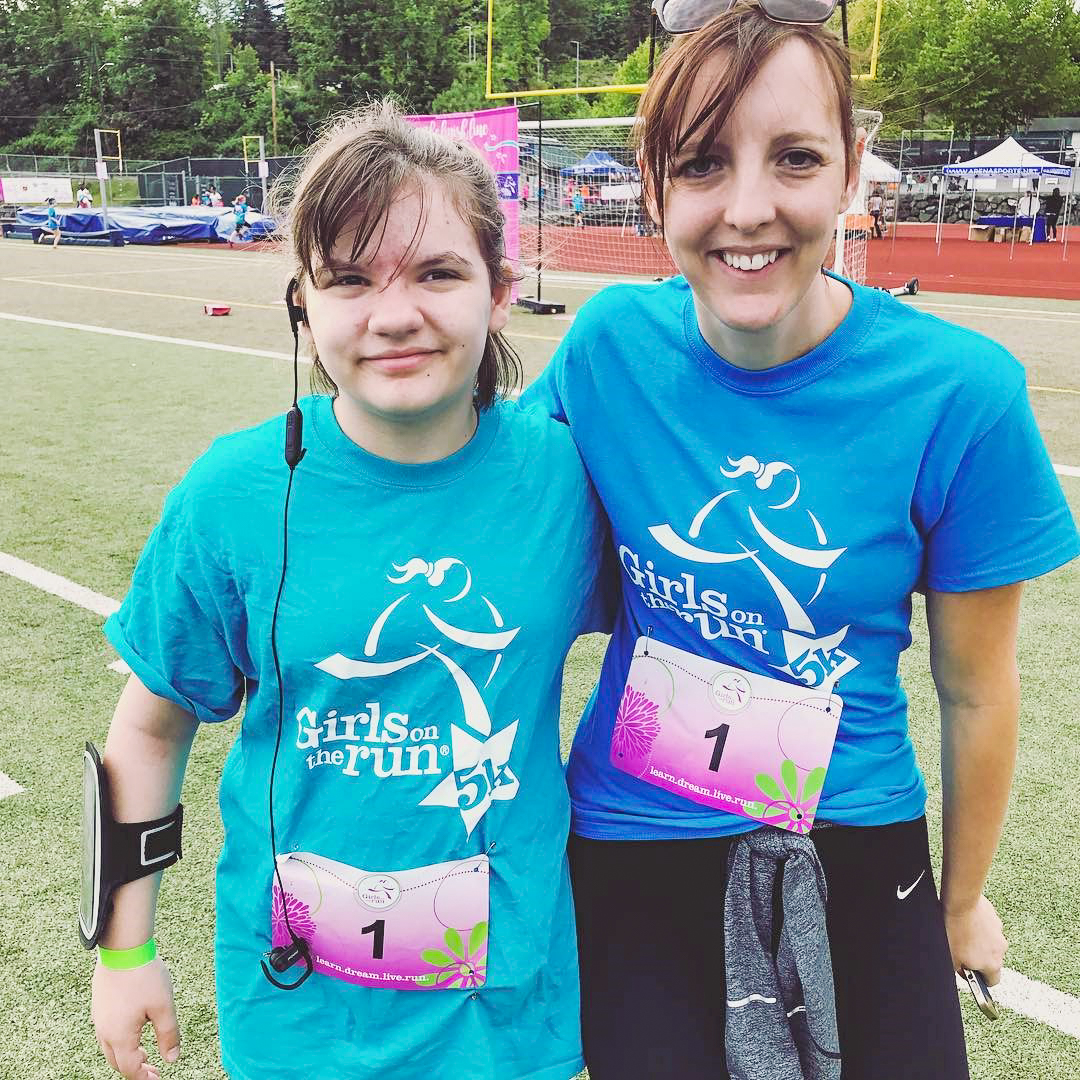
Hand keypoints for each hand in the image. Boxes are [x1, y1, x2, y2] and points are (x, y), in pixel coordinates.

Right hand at [92, 957, 179, 1078]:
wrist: (123, 948)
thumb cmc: (144, 976)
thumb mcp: (163, 1006)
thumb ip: (169, 1035)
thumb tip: (172, 1058)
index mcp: (119, 1037)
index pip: (130, 1068)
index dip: (144, 1077)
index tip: (158, 1078)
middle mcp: (104, 1032)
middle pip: (117, 1062)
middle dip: (135, 1068)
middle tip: (153, 1069)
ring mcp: (99, 1019)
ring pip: (110, 1048)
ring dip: (127, 1054)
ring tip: (146, 1052)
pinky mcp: (100, 1006)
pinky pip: (107, 1033)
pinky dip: (120, 1040)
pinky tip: (135, 1030)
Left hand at [944, 894, 1006, 985]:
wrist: (961, 902)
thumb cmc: (955, 930)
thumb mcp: (951, 957)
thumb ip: (960, 969)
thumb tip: (963, 971)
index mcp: (993, 964)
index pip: (992, 982)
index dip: (980, 979)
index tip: (970, 973)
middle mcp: (1001, 950)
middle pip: (991, 960)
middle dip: (979, 957)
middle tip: (962, 950)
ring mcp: (999, 933)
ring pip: (989, 942)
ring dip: (979, 941)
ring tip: (962, 932)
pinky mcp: (994, 918)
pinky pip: (988, 927)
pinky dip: (979, 926)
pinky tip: (965, 920)